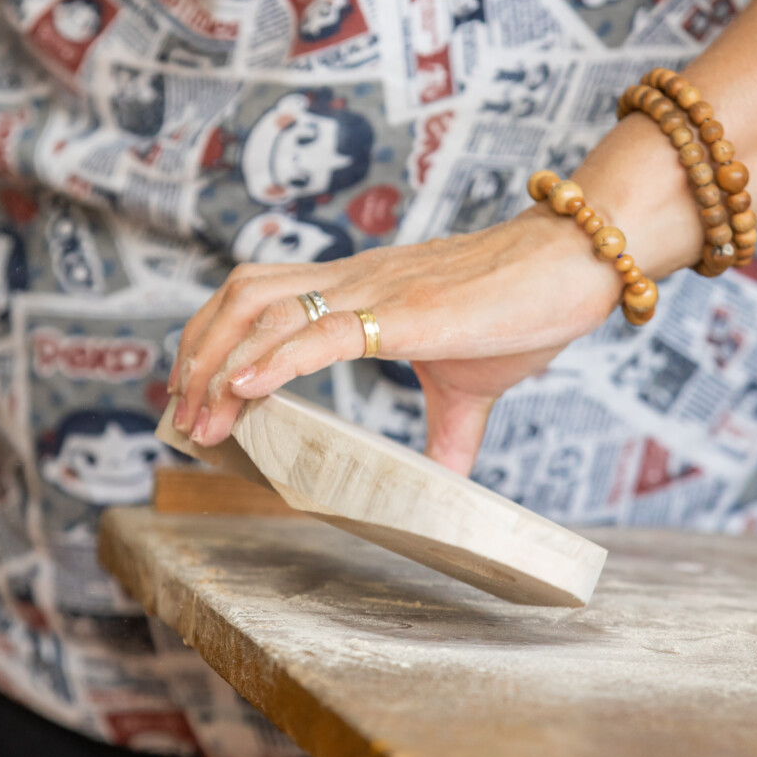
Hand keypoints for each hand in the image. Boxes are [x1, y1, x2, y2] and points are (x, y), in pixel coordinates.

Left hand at [168, 211, 621, 475]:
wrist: (575, 265)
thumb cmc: (526, 311)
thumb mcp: (471, 387)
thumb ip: (449, 437)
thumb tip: (445, 490)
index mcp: (360, 289)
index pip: (260, 295)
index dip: (215, 335)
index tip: (194, 388)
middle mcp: (354, 280)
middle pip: (241, 296)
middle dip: (198, 351)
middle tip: (181, 412)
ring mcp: (375, 292)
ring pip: (264, 311)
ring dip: (220, 365)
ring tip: (198, 417)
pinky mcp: (405, 313)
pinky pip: (322, 334)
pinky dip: (271, 362)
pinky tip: (240, 392)